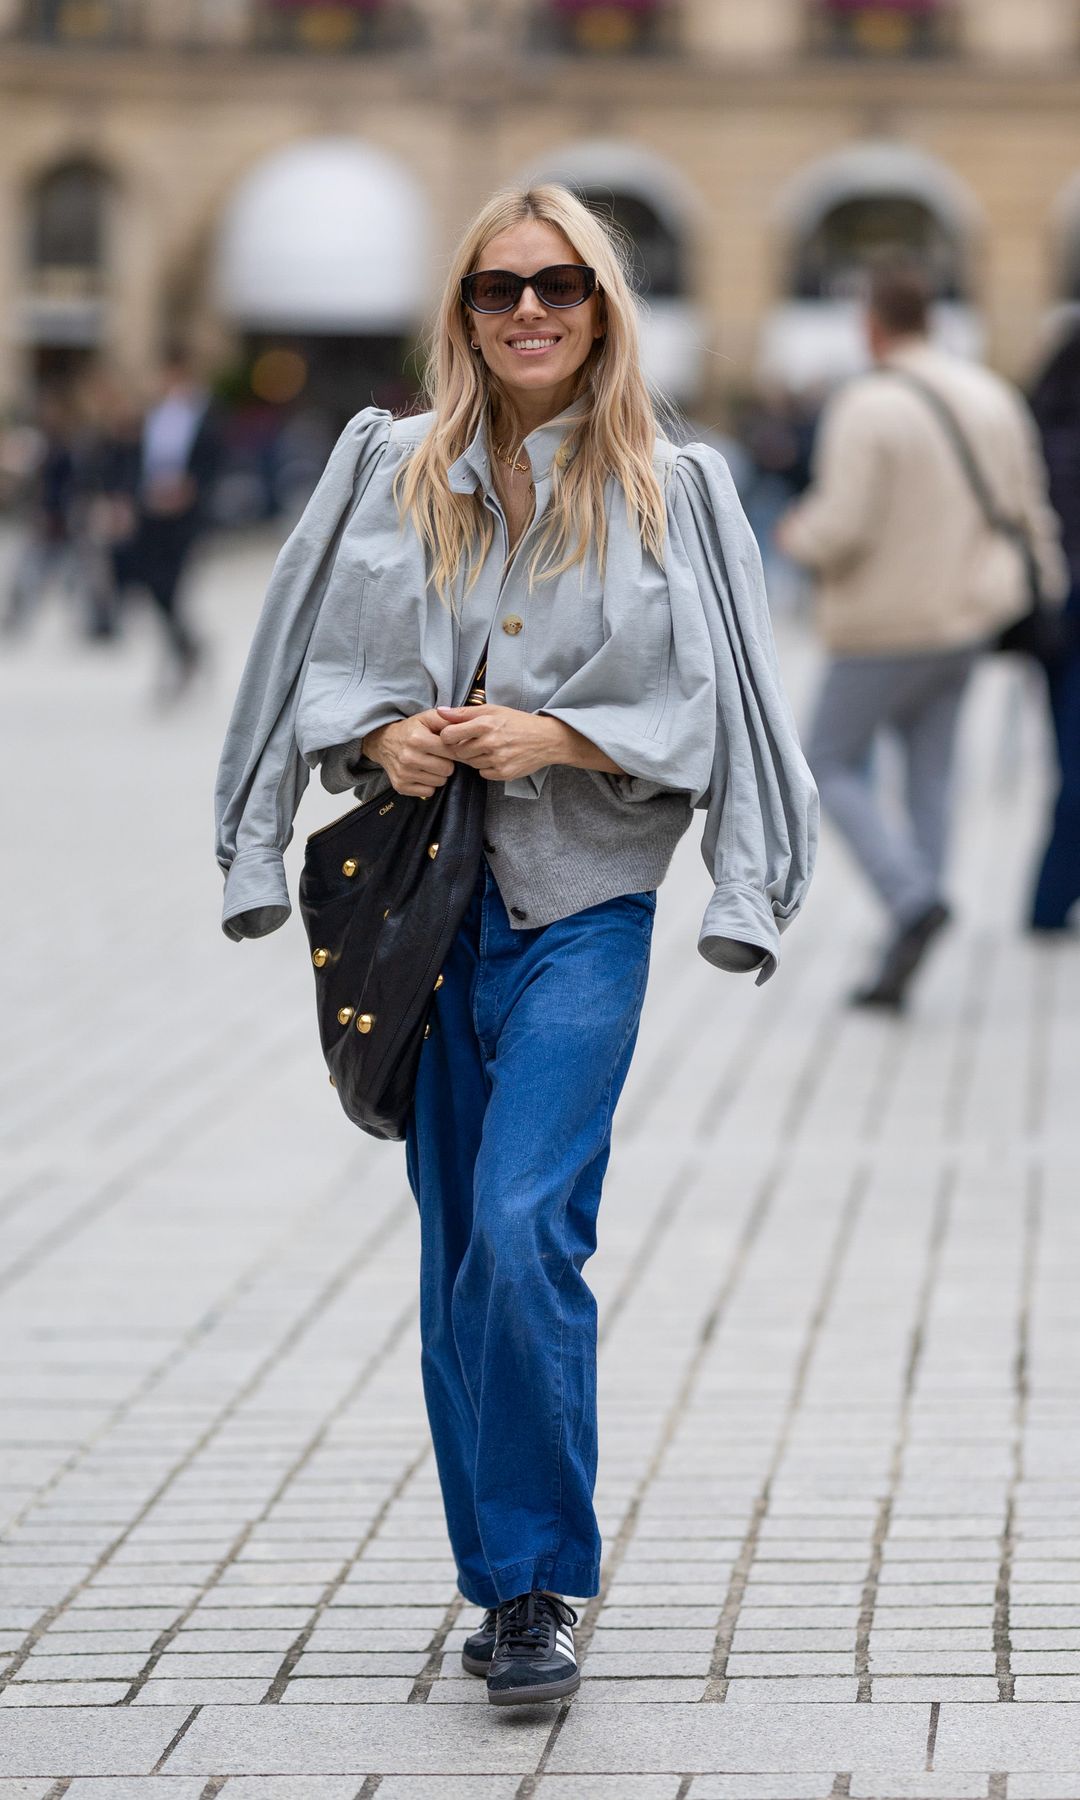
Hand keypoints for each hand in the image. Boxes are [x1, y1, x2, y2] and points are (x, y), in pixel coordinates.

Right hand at [363, 709, 456, 797]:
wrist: (383, 742)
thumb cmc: (411, 730)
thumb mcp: (426, 718)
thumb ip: (446, 719)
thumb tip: (464, 725)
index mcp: (418, 739)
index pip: (452, 752)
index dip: (456, 750)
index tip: (453, 748)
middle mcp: (409, 757)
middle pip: (447, 770)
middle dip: (447, 763)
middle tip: (439, 757)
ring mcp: (404, 774)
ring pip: (439, 782)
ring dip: (439, 774)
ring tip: (430, 764)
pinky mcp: (401, 786)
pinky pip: (428, 792)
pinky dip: (429, 784)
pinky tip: (422, 773)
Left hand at [435, 705, 565, 781]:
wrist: (546, 739)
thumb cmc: (517, 722)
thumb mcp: (492, 710)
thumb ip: (464, 712)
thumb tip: (440, 712)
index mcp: (485, 724)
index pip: (448, 736)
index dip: (448, 736)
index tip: (455, 735)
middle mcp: (490, 743)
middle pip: (458, 752)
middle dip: (463, 747)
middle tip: (476, 741)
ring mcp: (497, 760)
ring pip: (470, 763)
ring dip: (475, 757)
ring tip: (490, 748)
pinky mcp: (504, 773)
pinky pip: (483, 773)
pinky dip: (487, 767)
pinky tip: (498, 757)